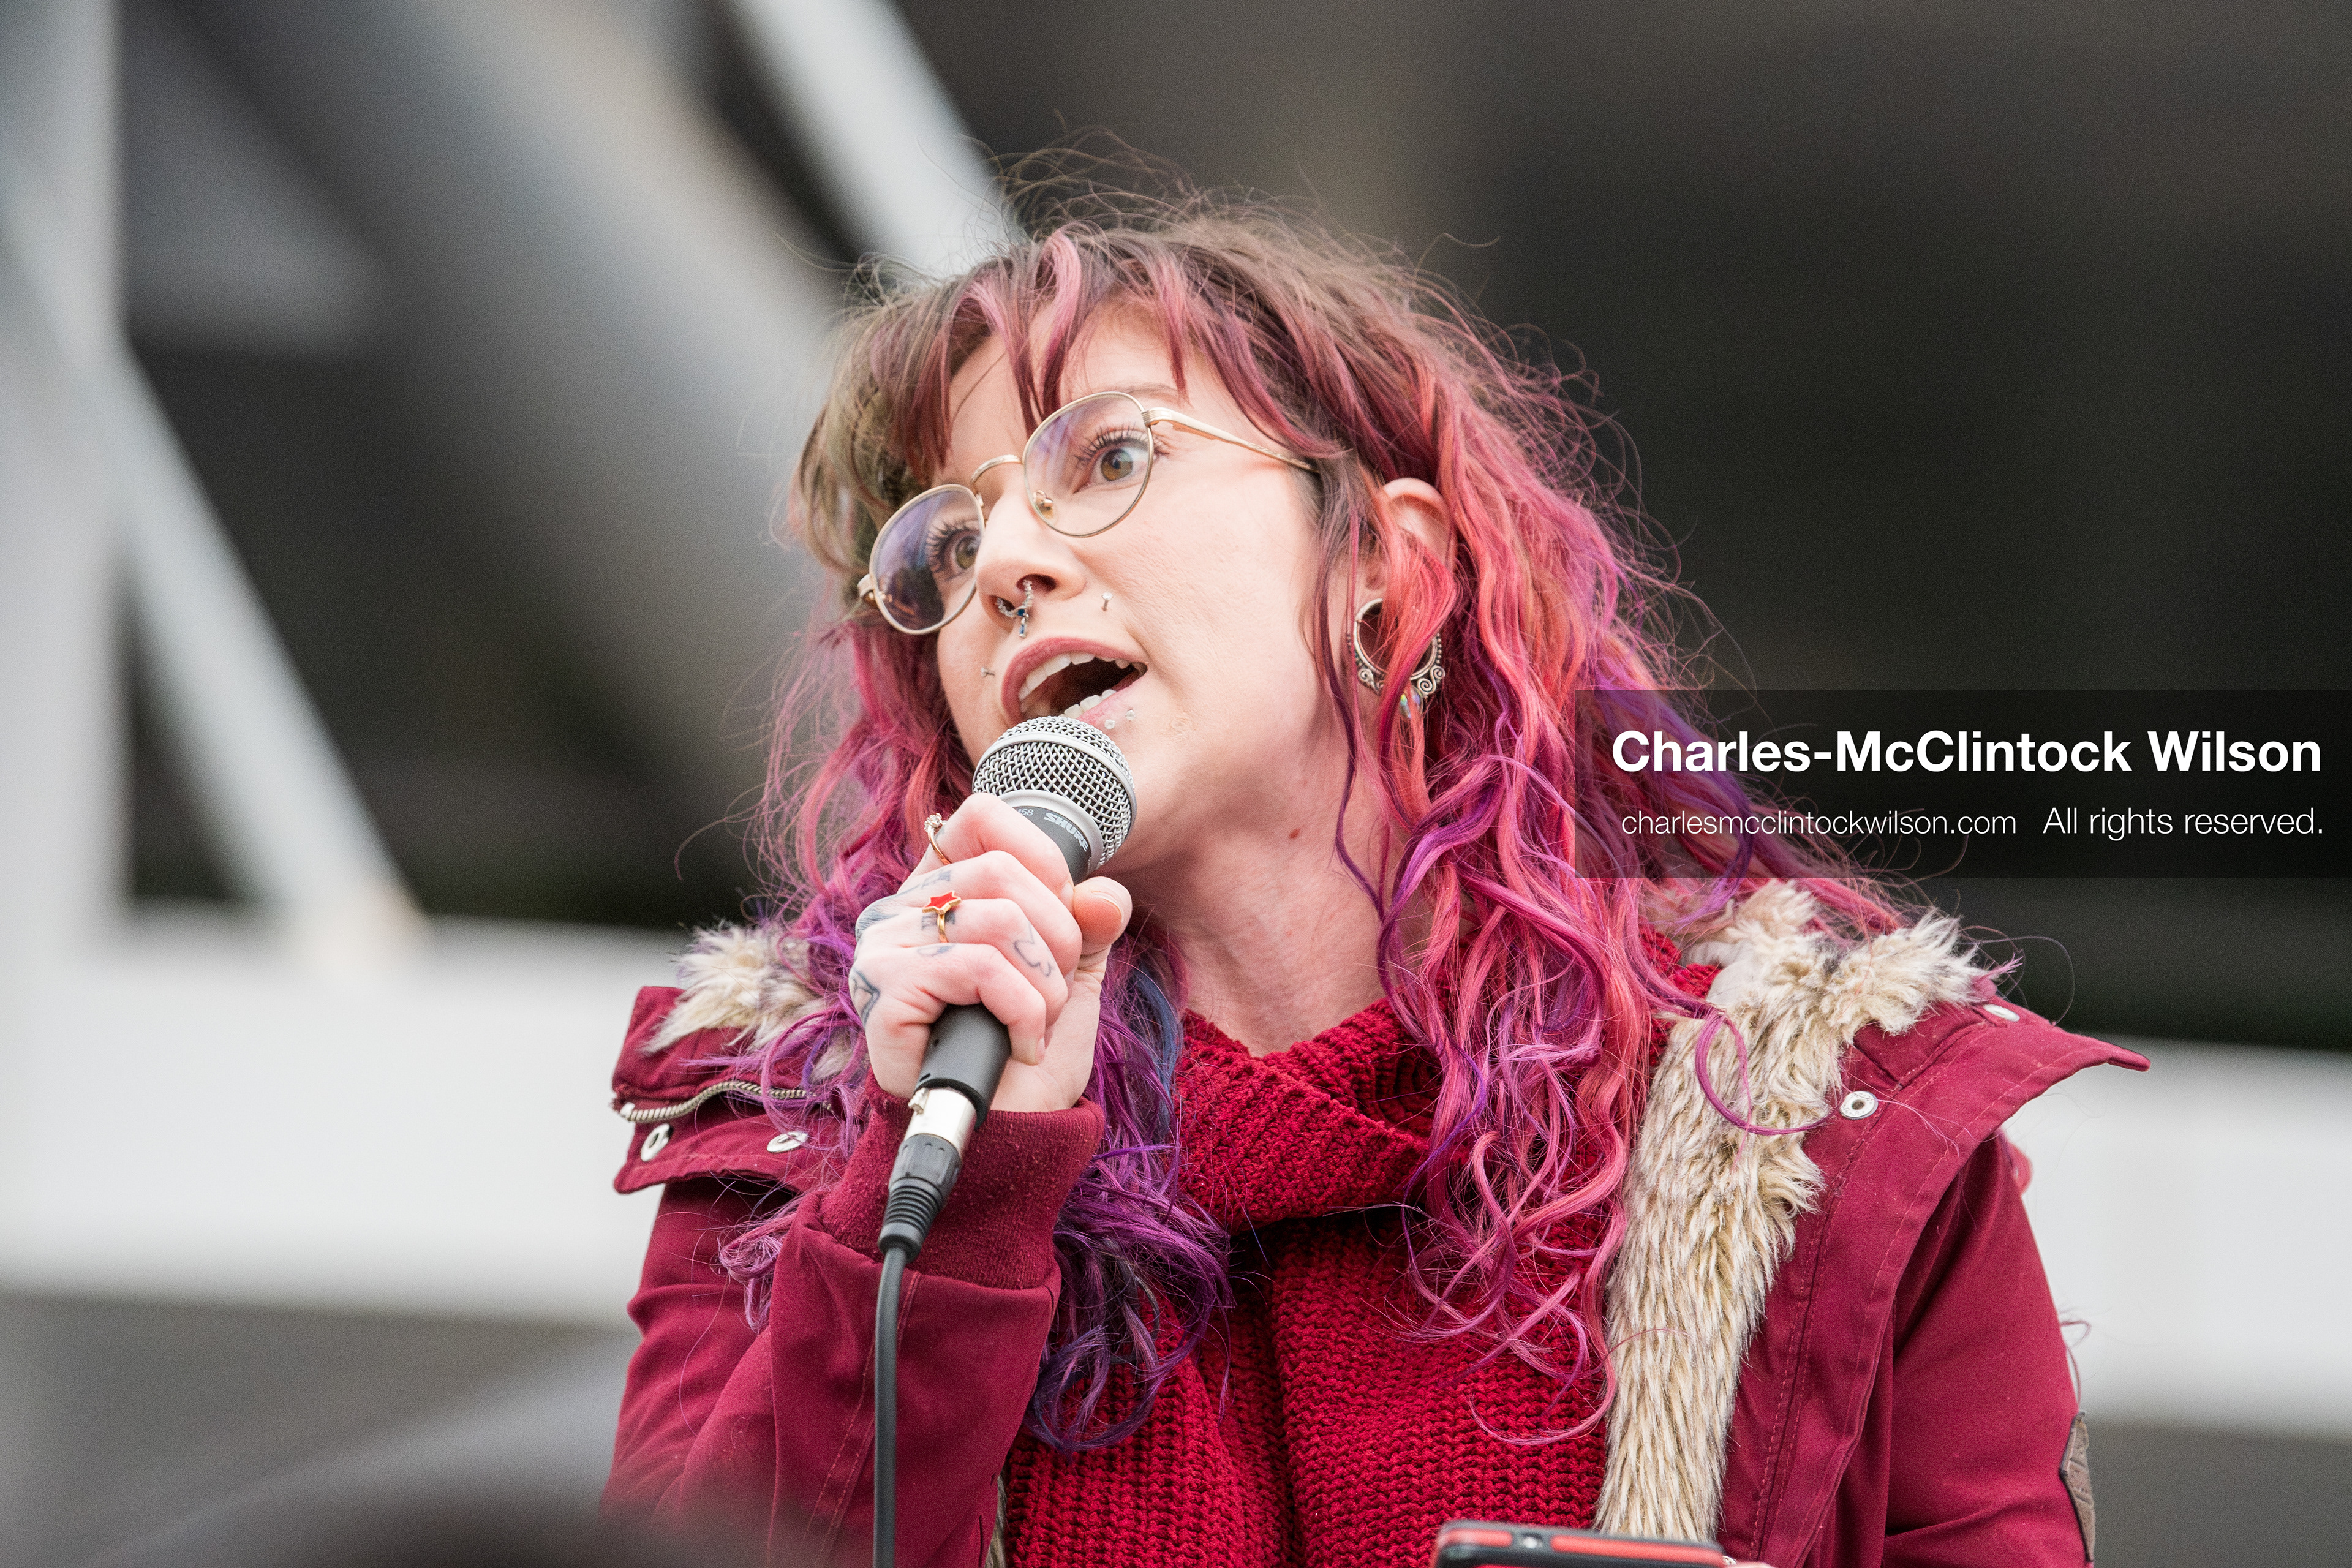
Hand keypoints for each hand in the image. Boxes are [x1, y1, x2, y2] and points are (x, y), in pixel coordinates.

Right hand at [848, 794, 1131, 1113]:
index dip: (1041, 858)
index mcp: (941, 890)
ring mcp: (885, 947)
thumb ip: (1090, 926)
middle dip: (1059, 938)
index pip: (982, 816)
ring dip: (1045, 983)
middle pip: (1002, 871)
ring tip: (1038, 1023)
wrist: (1005, 1136)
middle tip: (1056, 992)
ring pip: (997, 919)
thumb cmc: (1024, 1056)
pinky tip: (1019, 1044)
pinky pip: (978, 967)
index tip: (1062, 919)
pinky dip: (1022, 1010)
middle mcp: (902, 909)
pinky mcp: (885, 990)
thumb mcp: (1072, 978)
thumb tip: (1105, 893)